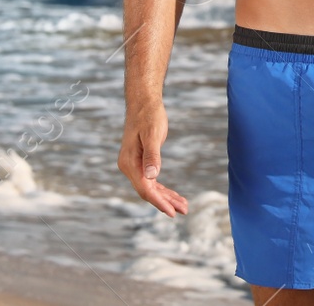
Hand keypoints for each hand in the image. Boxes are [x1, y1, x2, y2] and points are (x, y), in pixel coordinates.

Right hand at [118, 99, 188, 217]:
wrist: (143, 102)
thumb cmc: (148, 116)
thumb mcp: (153, 134)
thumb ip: (152, 156)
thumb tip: (152, 177)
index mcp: (129, 162)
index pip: (145, 188)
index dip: (159, 201)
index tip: (172, 212)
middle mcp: (129, 166)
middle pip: (148, 191)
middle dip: (166, 202)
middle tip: (184, 210)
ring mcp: (134, 165)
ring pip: (151, 187)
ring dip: (167, 197)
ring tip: (184, 206)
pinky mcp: (141, 162)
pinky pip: (152, 180)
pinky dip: (163, 189)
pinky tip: (175, 196)